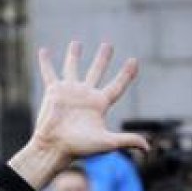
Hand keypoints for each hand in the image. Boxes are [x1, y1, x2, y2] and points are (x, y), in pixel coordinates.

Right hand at [9, 42, 148, 189]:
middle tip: (108, 45)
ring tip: (76, 43)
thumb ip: (127, 140)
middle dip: (102, 58)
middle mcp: (85, 95)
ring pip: (72, 68)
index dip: (126, 74)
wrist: (55, 147)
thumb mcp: (106, 142)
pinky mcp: (54, 92)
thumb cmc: (80, 147)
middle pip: (97, 71)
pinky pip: (49, 73)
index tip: (134, 61)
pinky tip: (44, 51)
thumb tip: (147, 147)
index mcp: (99, 104)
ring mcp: (69, 92)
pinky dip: (46, 62)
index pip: (117, 86)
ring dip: (74, 55)